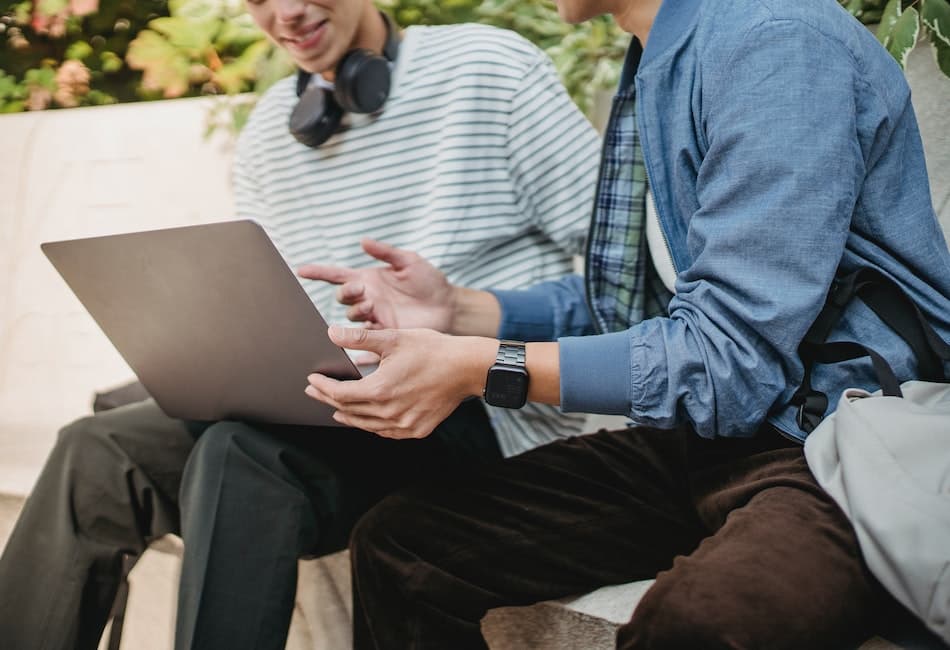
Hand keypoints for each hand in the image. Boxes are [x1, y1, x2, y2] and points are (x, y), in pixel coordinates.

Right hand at [297, 239, 454, 330]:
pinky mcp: (384, 333)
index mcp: (369, 279)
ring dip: (356, 310)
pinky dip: (358, 340)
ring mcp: (374, 317)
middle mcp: (368, 298)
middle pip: (342, 297)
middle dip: (347, 292)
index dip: (319, 273)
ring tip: (372, 305)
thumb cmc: (430, 282)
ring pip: (352, 316)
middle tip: (361, 289)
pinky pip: (364, 337)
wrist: (448, 307)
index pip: (337, 275)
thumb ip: (385, 252)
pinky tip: (356, 341)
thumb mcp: (409, 261)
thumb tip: (362, 241)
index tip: (301, 270)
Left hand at [305, 326, 496, 438]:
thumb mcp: (393, 338)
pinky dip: (371, 425)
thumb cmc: (432, 350)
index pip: (340, 394)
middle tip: (315, 391)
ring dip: (348, 416)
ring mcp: (404, 424)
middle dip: (328, 400)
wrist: (466, 368)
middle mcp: (389, 412)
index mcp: (380, 390)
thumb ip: (359, 339)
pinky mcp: (417, 429)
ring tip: (335, 410)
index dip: (323, 387)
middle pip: (349, 411)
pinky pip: (385, 432)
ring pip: (366, 425)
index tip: (312, 380)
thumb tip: (332, 333)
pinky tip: (366, 419)